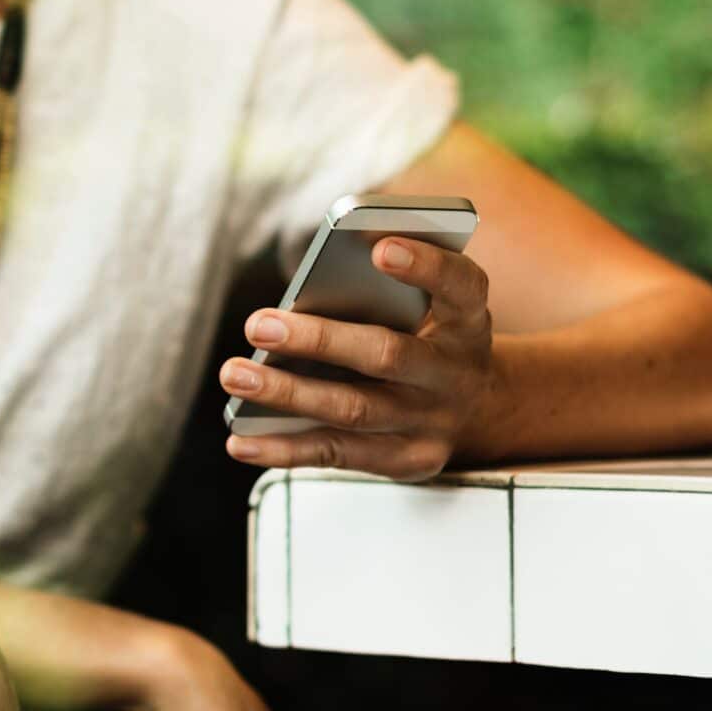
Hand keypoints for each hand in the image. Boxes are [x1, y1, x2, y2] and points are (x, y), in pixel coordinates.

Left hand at [218, 236, 496, 480]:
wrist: (478, 408)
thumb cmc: (426, 335)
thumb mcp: (428, 307)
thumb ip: (382, 294)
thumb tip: (296, 306)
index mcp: (467, 320)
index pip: (461, 286)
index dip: (426, 267)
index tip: (379, 248)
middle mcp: (457, 373)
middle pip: (387, 355)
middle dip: (318, 340)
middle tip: (257, 325)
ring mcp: (434, 423)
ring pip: (354, 409)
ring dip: (287, 394)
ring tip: (234, 374)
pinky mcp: (409, 461)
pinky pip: (338, 455)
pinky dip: (284, 448)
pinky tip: (239, 441)